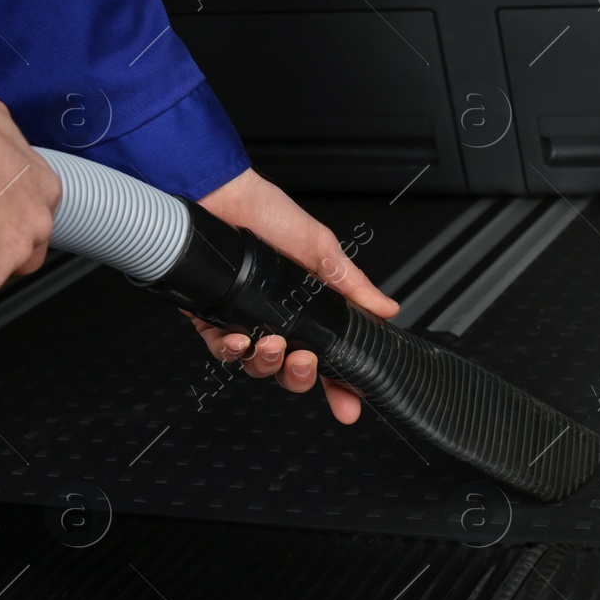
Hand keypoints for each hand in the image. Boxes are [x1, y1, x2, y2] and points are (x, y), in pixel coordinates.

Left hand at [190, 168, 398, 423]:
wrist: (216, 195)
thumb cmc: (266, 213)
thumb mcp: (321, 250)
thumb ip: (352, 285)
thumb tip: (387, 308)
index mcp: (310, 308)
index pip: (331, 355)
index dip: (342, 384)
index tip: (350, 404)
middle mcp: (279, 320)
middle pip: (294, 372)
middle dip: (302, 376)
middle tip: (305, 360)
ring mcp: (246, 322)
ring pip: (259, 367)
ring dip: (268, 363)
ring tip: (271, 342)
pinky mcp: (212, 319)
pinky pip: (223, 352)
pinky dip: (231, 351)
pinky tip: (238, 339)